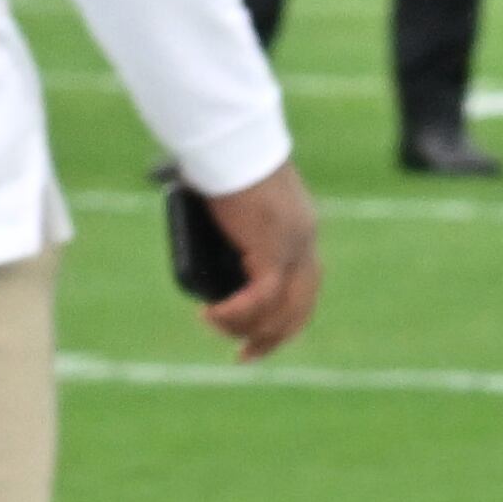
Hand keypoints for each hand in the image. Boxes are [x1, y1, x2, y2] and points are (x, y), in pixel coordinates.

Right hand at [198, 164, 321, 360]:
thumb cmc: (225, 157)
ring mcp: (293, 251)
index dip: (284, 315)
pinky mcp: (273, 252)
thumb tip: (197, 207)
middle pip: (299, 309)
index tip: (260, 332)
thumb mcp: (233, 193)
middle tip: (245, 356)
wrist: (233, 146)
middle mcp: (305, 246)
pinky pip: (260, 298)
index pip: (303, 287)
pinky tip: (213, 314)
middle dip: (273, 338)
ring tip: (214, 324)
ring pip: (280, 310)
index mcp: (301, 232)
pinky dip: (237, 312)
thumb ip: (228, 211)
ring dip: (247, 328)